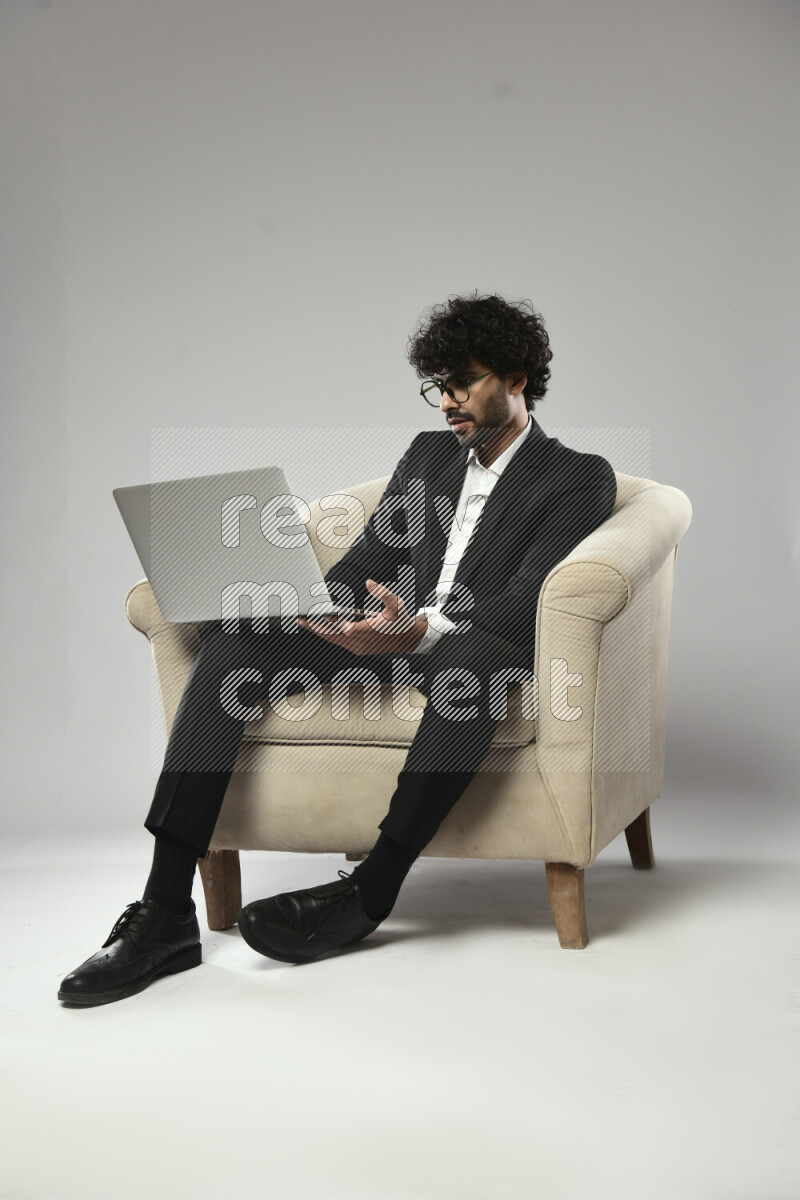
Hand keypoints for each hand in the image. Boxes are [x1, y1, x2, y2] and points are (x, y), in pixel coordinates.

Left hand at [298, 579, 427, 655]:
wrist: (408, 639)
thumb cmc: (401, 622)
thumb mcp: (396, 603)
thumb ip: (382, 593)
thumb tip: (369, 583)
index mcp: (368, 631)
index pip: (344, 628)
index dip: (331, 622)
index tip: (318, 614)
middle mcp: (360, 642)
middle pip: (332, 636)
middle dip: (315, 627)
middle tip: (301, 619)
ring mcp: (358, 647)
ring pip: (334, 640)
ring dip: (319, 632)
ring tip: (306, 623)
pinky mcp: (358, 649)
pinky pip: (338, 642)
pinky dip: (328, 635)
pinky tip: (321, 628)